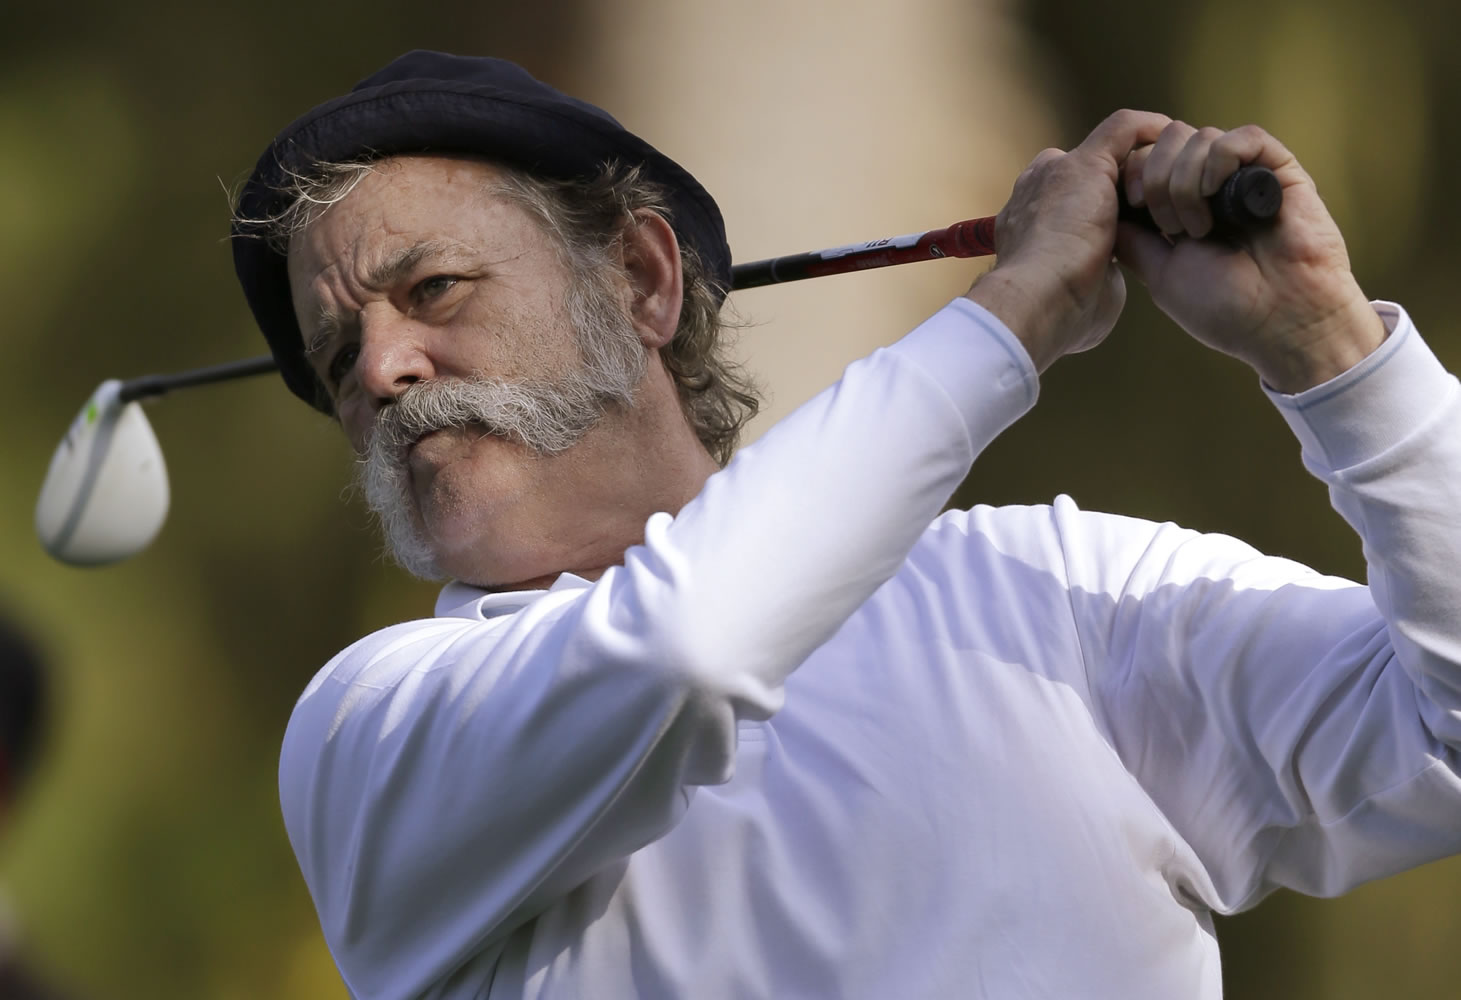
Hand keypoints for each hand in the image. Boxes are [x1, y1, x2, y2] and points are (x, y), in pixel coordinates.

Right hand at [965, 109, 1171, 372]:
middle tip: (1155, 207)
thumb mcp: (1080, 297)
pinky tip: (1173, 142)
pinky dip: (1151, 131)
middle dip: (1119, 186)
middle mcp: (1036, 190)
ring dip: (1141, 165)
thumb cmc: (1058, 312)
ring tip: (1174, 180)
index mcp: (1028, 227)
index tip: (1128, 233)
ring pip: (1108, 153)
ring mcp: (1057, 173)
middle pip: (1084, 175)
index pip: (1063, 205)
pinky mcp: (1084, 163)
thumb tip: (1103, 285)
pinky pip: (1123, 129)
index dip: (1097, 215)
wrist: (1038, 301)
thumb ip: (1094, 280)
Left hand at [1118, 121, 1385, 391]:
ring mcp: (1244, 176)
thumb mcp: (1160, 272)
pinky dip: (1220, 160)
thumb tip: (1109, 210)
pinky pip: (1243, 137)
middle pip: (1168, 140)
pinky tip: (1218, 195)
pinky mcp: (1279, 170)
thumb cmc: (1224, 306)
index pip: (1146, 159)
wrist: (1280, 321)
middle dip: (1155, 177)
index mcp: (1181, 206)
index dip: (1132, 173)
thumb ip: (1133, 238)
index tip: (1132, 205)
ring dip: (1186, 181)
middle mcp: (1212, 185)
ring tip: (1199, 228)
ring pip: (1199, 137)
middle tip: (1169, 226)